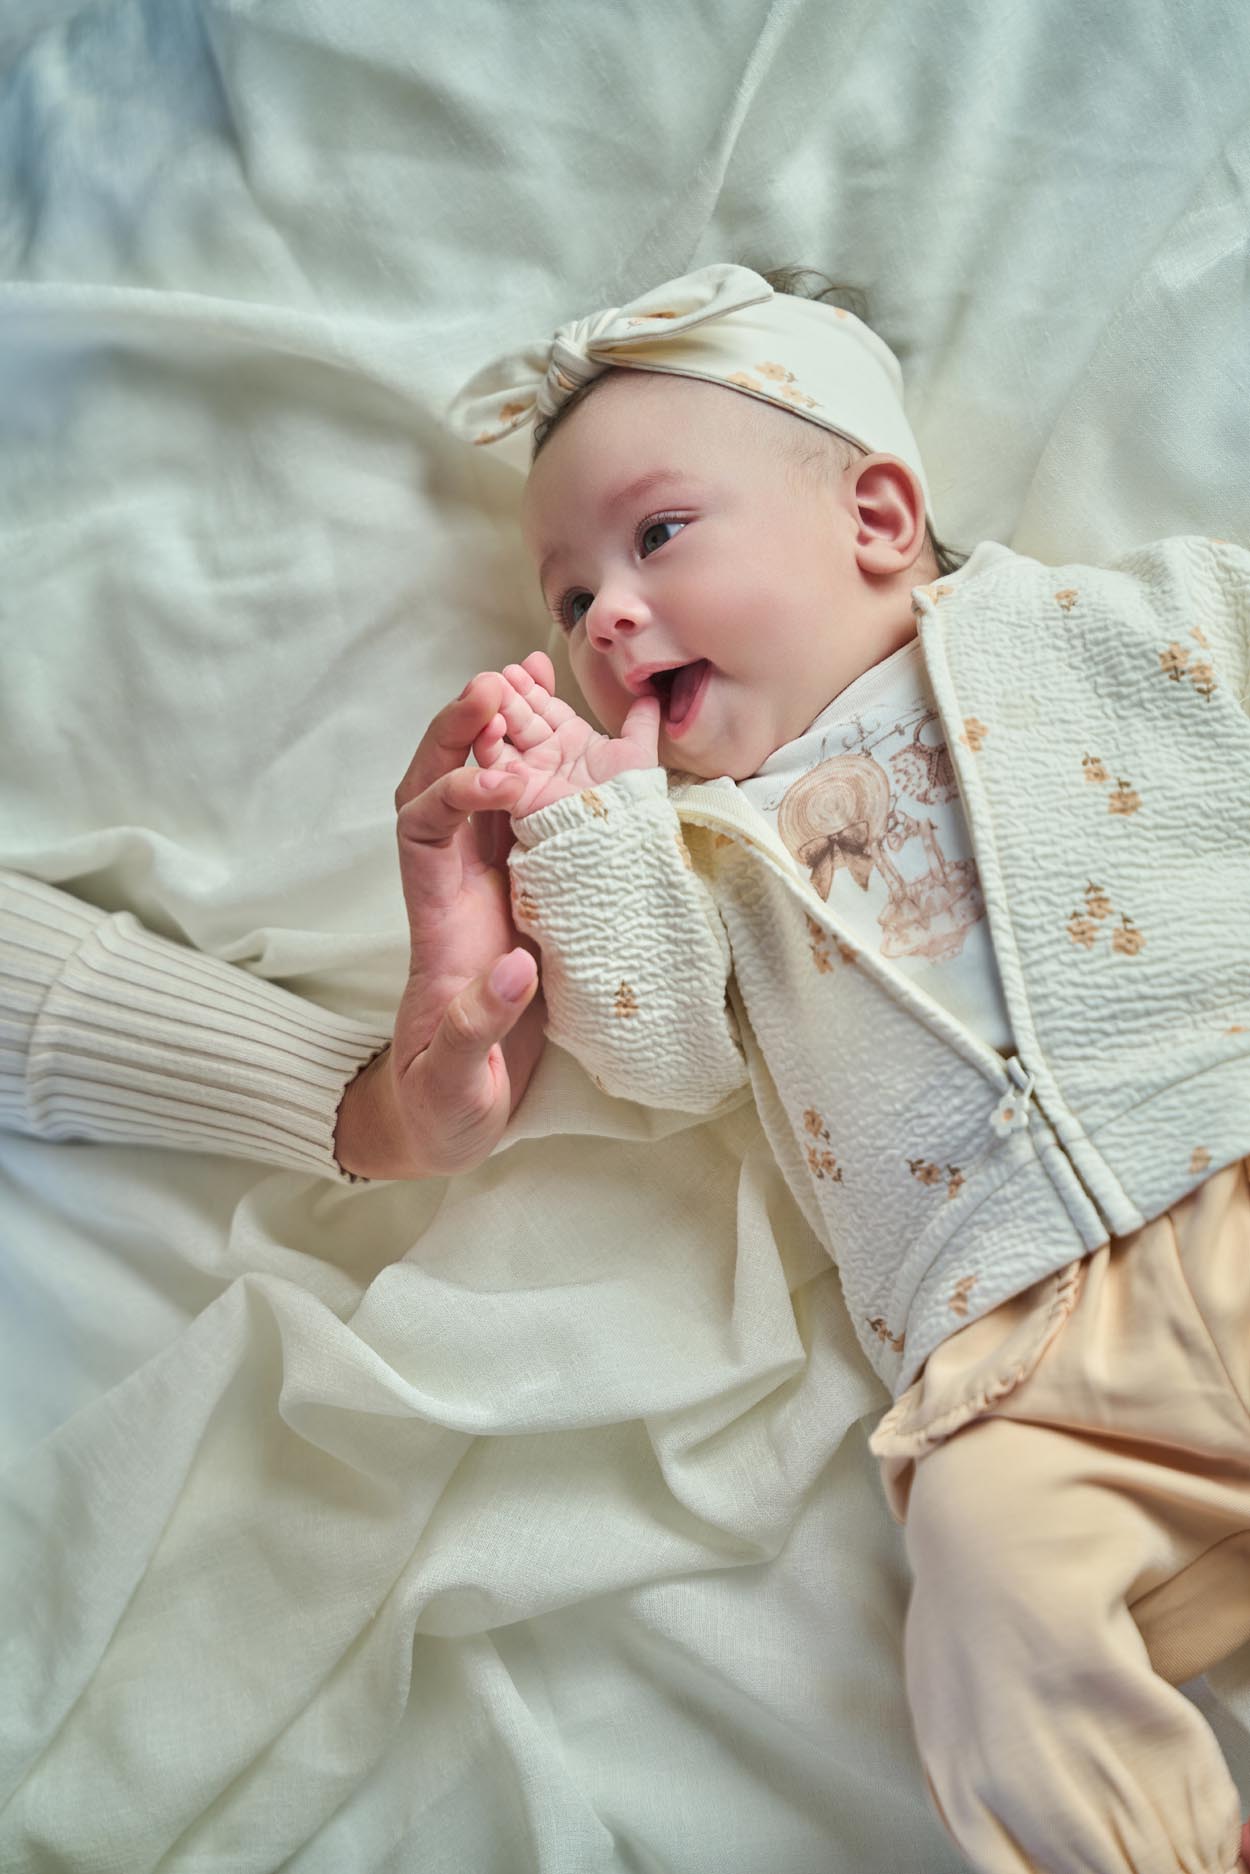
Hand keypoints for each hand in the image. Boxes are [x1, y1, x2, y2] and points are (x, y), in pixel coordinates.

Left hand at [332, 655, 551, 1180]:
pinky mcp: (520, 899)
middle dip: (461, 730)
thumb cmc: (441, 1102)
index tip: (500, 779)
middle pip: (439, 787)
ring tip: (532, 677)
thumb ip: (477, 1029)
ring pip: (481, 793)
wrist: (442, 1119)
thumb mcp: (454, 1081)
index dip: (451, 791)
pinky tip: (566, 736)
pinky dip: (538, 772)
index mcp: (435, 924)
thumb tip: (517, 970)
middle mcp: (454, 891)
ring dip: (499, 736)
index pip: (421, 830)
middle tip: (502, 679)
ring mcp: (485, 890)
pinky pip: (523, 821)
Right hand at [471, 660, 660, 817]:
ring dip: (496, 711)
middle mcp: (548, 755)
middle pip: (523, 717)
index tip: (528, 663)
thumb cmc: (632, 794)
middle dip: (512, 693)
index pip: (548, 706)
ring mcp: (530, 773)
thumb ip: (641, 723)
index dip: (537, 685)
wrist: (624, 830)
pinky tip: (491, 722)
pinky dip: (489, 743)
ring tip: (493, 686)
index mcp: (573, 742)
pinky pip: (496, 766)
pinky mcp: (517, 793)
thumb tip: (650, 696)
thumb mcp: (638, 752)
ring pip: (505, 736)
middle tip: (503, 673)